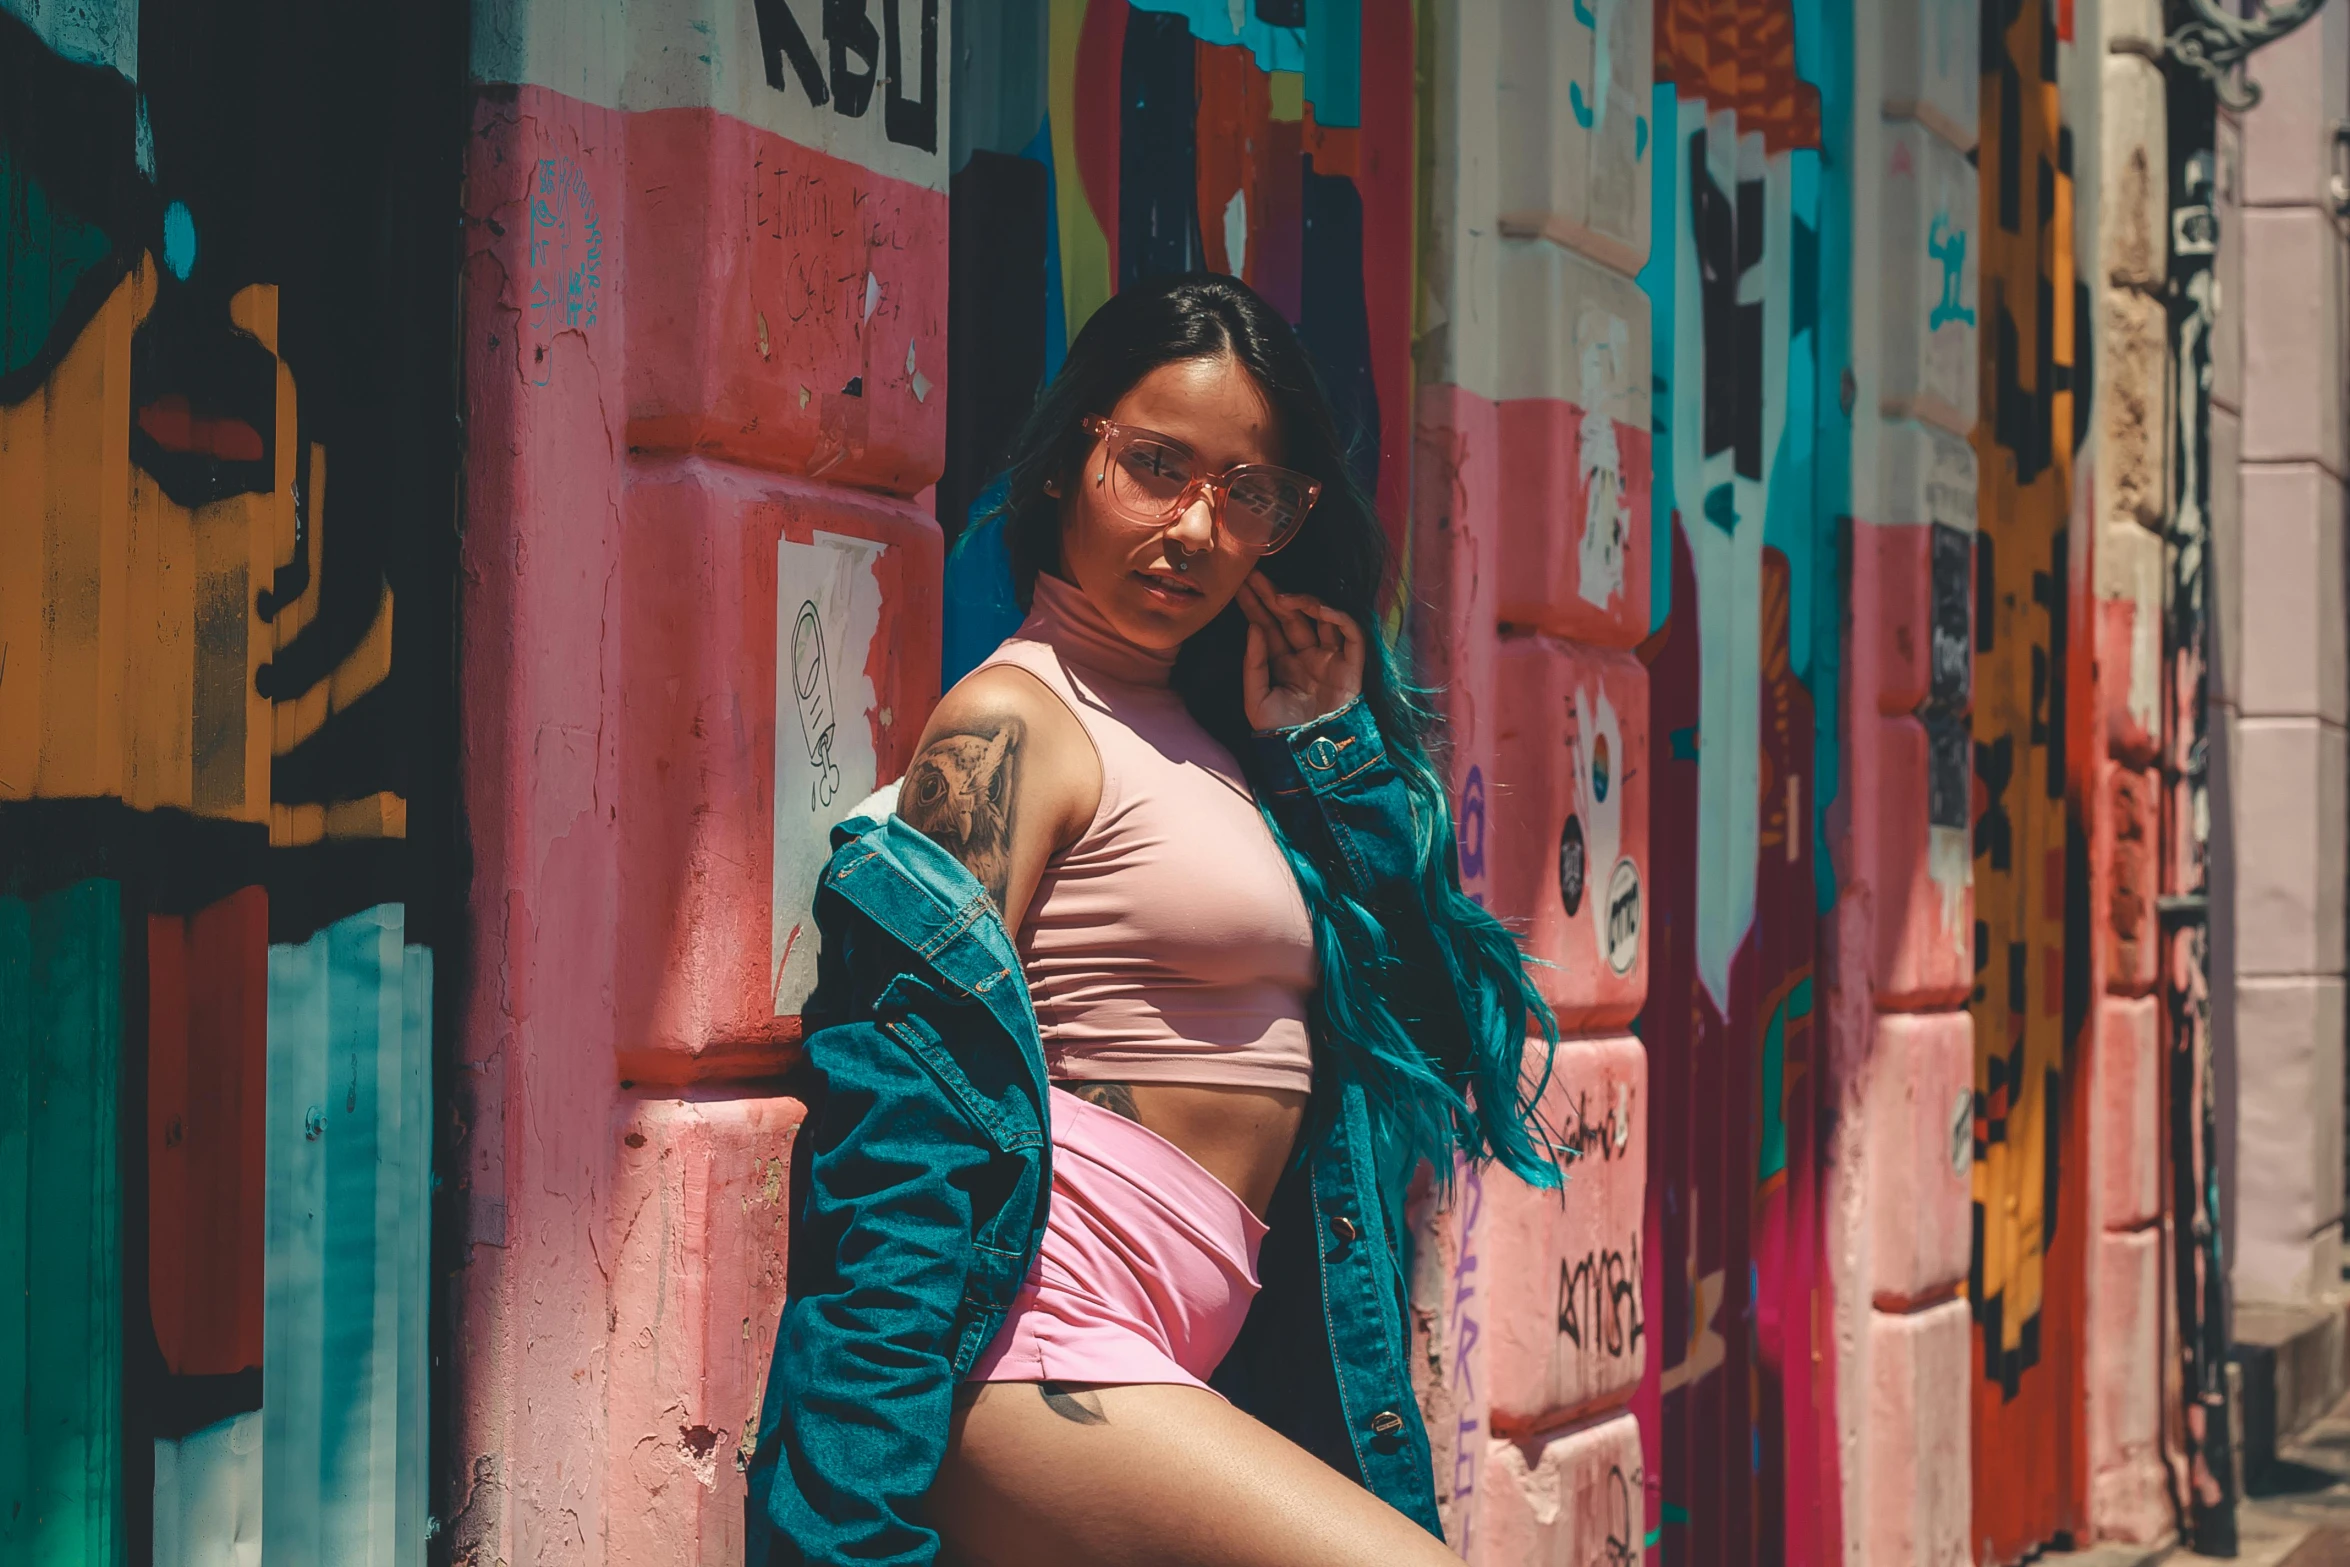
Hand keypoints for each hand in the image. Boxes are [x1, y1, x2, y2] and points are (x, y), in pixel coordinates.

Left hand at [1238, 572, 1364, 731]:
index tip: (1240, 586)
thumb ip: (1253, 664)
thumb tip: (1254, 627)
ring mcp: (1330, 658)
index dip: (1255, 606)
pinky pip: (1351, 634)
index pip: (1268, 627)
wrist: (1311, 758)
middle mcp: (1307, 656)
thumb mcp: (1256, 700)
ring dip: (1303, 602)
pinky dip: (1338, 618)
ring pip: (1320, 619)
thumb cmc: (1282, 733)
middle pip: (1290, 618)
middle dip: (1272, 595)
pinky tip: (1318, 609)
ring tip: (1281, 596)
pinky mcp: (1352, 665)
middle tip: (1254, 575)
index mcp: (1283, 664)